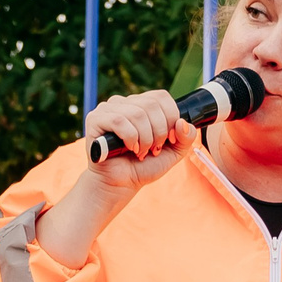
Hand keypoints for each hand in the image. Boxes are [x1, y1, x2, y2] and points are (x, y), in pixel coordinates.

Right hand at [82, 90, 198, 190]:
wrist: (120, 185)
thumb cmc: (142, 167)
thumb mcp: (173, 153)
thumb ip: (185, 138)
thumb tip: (182, 123)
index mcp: (141, 104)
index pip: (161, 97)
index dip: (170, 117)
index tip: (169, 139)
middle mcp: (125, 102)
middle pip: (151, 105)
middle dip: (159, 132)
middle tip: (153, 149)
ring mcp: (108, 109)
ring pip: (137, 114)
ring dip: (144, 139)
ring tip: (140, 152)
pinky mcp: (95, 119)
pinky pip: (119, 121)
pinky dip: (130, 138)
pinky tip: (129, 149)